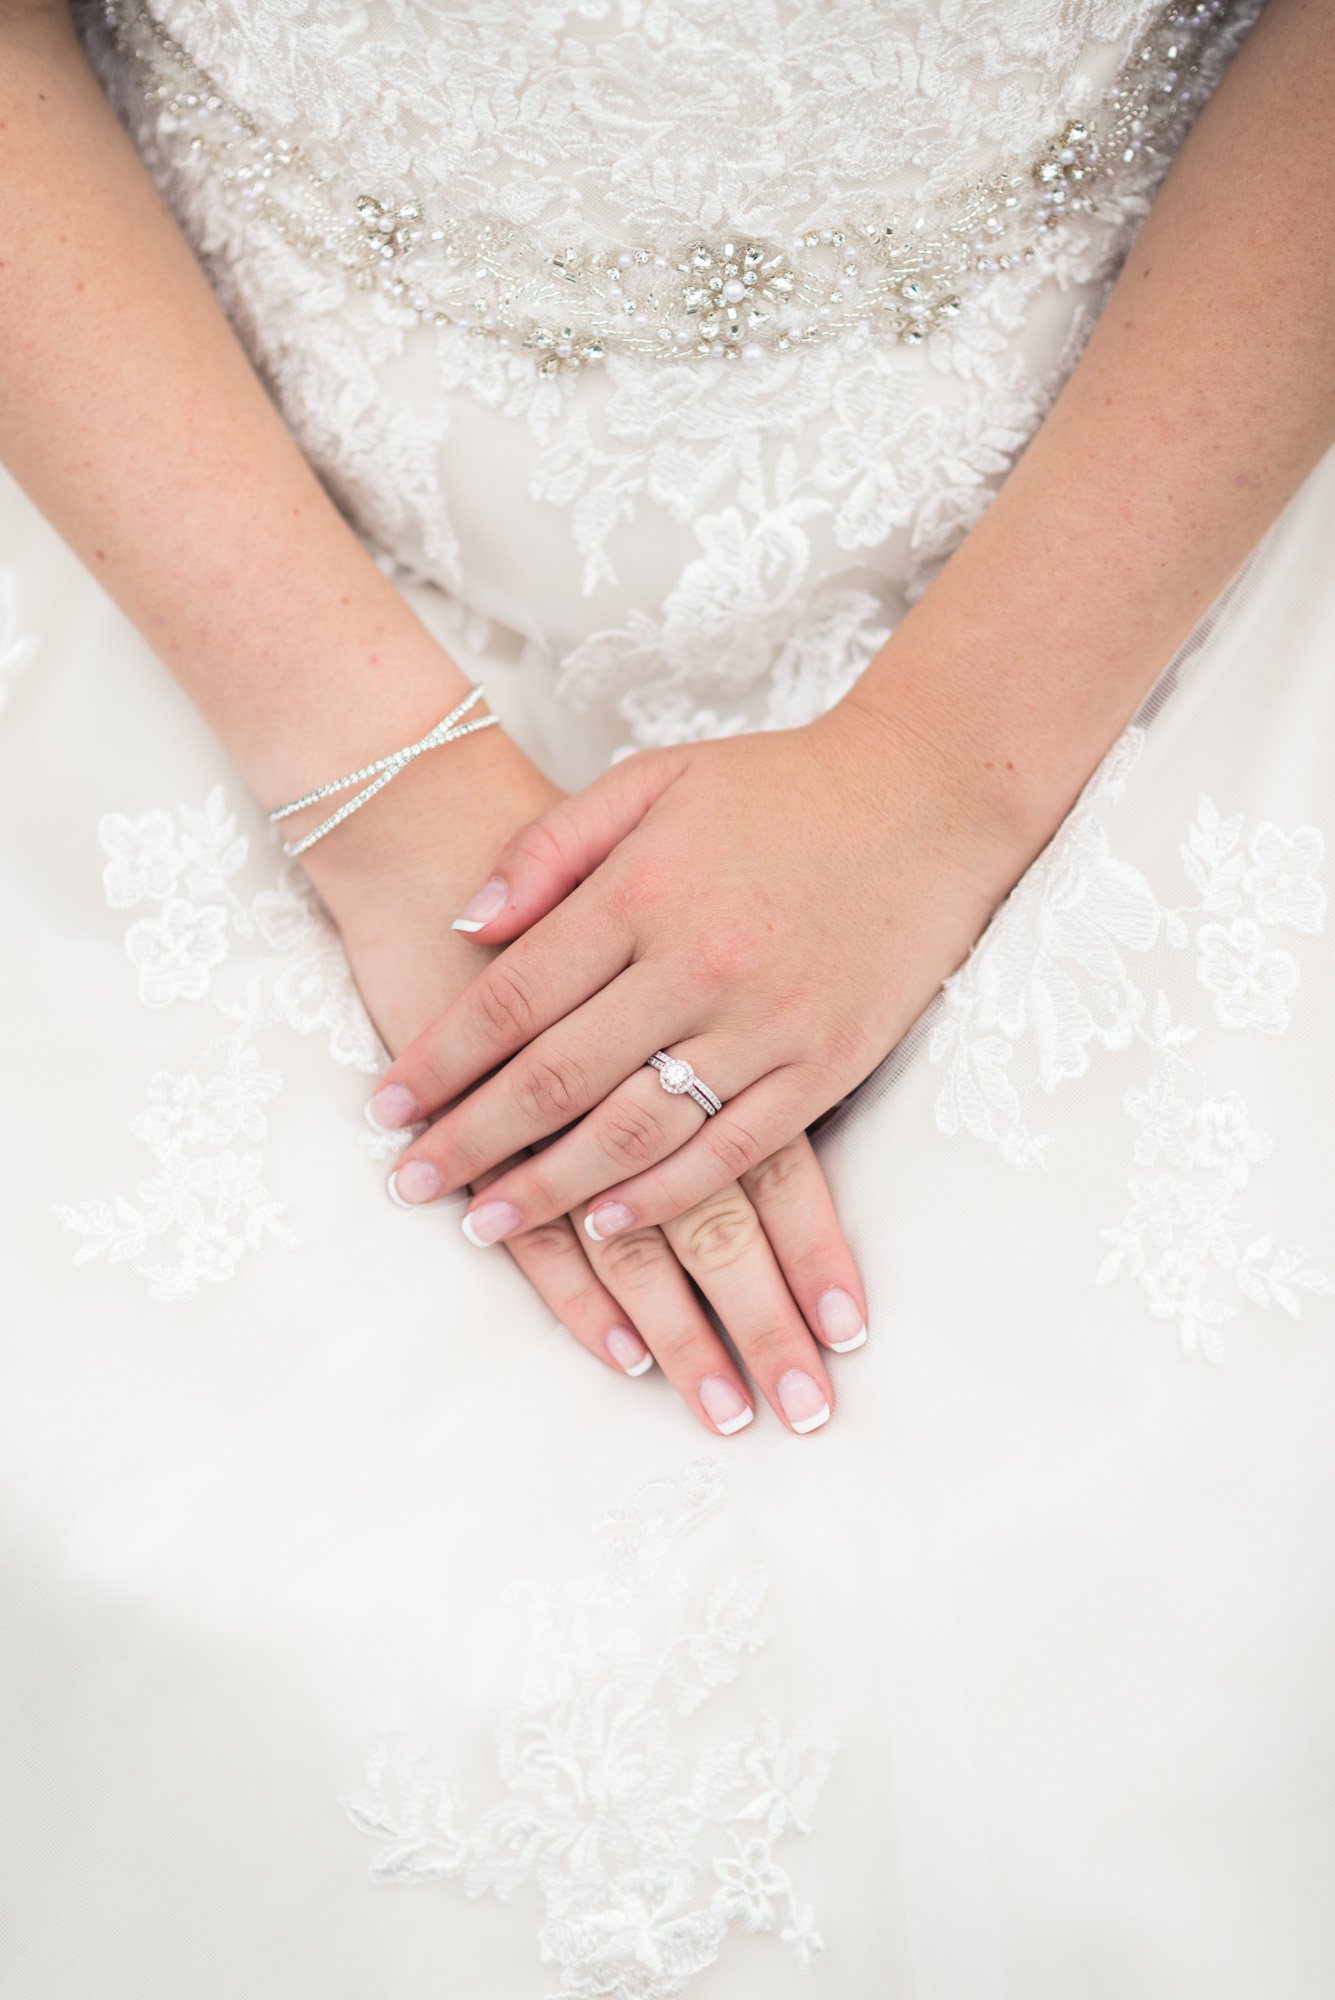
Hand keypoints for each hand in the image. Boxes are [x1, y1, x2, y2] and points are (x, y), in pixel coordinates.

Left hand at [306, 730, 865, 1437]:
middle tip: (410, 1185)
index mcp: (643, 889)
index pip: (513, 996)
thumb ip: (551, 848)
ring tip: (486, 1225)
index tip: (386, 1108)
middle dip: (471, 1141)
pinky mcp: (826, 1065)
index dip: (441, 1059)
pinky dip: (663, 1197)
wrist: (930, 794)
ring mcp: (765, 1022)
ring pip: (635, 1132)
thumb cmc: (780, 786)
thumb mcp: (652, 780)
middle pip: (556, 1078)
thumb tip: (465, 925)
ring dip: (551, 1188)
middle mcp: (696, 963)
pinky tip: (607, 1225)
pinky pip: (731, 1151)